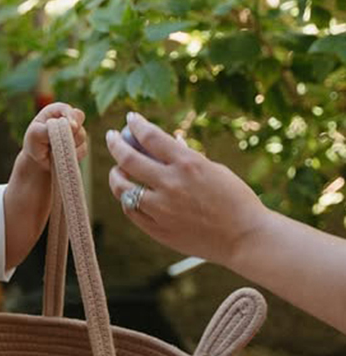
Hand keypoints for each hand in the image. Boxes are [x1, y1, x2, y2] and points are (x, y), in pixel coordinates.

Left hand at [22, 103, 87, 171]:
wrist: (38, 161)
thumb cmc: (34, 144)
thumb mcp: (35, 134)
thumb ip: (49, 129)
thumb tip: (70, 126)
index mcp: (55, 111)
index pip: (66, 109)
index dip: (70, 116)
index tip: (72, 126)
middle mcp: (67, 118)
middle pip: (79, 119)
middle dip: (72, 131)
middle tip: (61, 142)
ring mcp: (75, 131)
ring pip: (81, 136)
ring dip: (69, 145)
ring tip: (54, 151)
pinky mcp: (80, 144)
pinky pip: (82, 149)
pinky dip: (72, 155)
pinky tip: (62, 157)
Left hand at [105, 112, 263, 266]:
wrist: (244, 237)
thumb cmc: (235, 200)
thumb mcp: (214, 170)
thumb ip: (188, 158)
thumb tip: (171, 142)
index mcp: (188, 163)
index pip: (151, 136)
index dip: (137, 124)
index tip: (130, 119)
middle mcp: (170, 184)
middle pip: (129, 160)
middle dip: (115, 144)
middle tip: (110, 138)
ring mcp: (161, 209)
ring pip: (123, 188)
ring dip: (115, 176)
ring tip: (116, 171)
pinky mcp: (158, 229)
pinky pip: (131, 211)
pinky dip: (126, 200)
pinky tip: (127, 195)